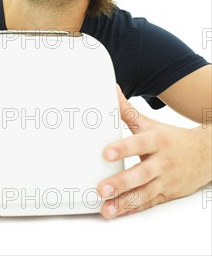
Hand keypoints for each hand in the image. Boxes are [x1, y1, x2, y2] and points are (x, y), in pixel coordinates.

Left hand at [96, 84, 210, 218]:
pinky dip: (132, 209)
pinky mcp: (165, 195)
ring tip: (106, 208)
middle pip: (141, 174)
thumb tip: (111, 90)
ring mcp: (165, 181)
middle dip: (121, 183)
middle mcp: (162, 162)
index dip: (122, 148)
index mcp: (157, 141)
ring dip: (123, 202)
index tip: (106, 153)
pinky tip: (116, 212)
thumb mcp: (150, 123)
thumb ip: (127, 110)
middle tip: (101, 188)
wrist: (206, 155)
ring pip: (144, 194)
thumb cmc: (171, 138)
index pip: (138, 144)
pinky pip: (147, 203)